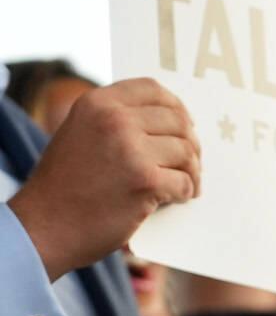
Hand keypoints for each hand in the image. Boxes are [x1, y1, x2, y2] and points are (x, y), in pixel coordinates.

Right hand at [7, 79, 199, 280]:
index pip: (152, 89)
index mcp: (97, 103)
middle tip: (190, 162)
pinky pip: (184, 181)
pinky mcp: (145, 181)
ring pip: (186, 152)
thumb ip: (116, 121)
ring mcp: (130, 149)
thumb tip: (171, 120)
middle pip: (177, 121)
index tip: (185, 123)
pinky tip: (177, 198)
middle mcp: (113, 120)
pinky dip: (186, 192)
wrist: (45, 226)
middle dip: (190, 143)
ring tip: (186, 182)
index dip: (176, 106)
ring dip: (192, 171)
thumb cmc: (66, 185)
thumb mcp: (81, 133)